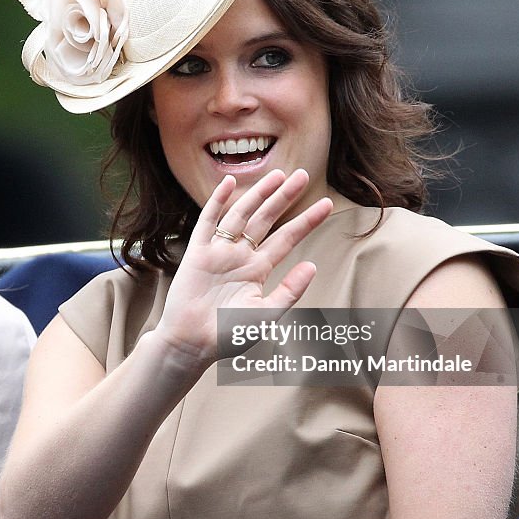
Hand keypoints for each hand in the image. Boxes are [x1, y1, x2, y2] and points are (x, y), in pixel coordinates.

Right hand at [154, 169, 332, 369]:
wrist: (191, 344)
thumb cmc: (228, 335)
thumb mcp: (267, 314)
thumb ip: (290, 291)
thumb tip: (312, 265)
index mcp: (258, 270)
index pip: (287, 239)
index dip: (306, 221)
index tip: (326, 205)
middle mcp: (240, 256)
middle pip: (266, 220)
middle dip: (284, 197)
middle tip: (302, 174)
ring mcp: (219, 252)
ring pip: (241, 215)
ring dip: (257, 194)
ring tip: (277, 175)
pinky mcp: (197, 253)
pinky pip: (208, 222)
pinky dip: (217, 202)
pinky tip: (229, 184)